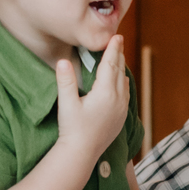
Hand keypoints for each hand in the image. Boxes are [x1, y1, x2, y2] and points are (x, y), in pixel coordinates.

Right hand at [55, 35, 128, 159]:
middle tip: (118, 41)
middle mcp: (117, 99)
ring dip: (120, 68)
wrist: (82, 153)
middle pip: (119, 71)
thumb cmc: (72, 128)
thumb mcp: (66, 103)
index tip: (116, 36)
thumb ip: (66, 81)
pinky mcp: (121, 117)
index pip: (110, 65)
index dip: (112, 49)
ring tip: (118, 57)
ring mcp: (121, 109)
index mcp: (105, 93)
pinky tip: (120, 81)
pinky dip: (122, 82)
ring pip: (124, 82)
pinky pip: (125, 94)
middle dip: (118, 55)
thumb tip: (63, 61)